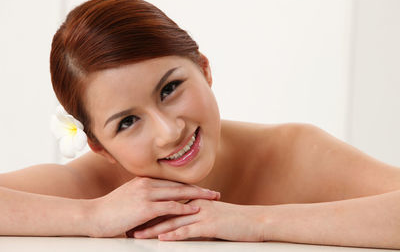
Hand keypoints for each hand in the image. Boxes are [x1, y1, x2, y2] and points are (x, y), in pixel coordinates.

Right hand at [87, 177, 219, 237]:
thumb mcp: (129, 197)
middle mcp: (148, 184)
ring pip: (178, 193)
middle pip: (180, 185)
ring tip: (212, 199)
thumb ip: (144, 196)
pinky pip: (170, 206)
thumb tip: (158, 202)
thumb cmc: (110, 209)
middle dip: (199, 189)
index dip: (189, 185)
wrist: (93, 215)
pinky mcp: (145, 207)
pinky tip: (195, 210)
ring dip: (198, 196)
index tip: (203, 188)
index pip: (173, 182)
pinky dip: (184, 208)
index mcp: (145, 181)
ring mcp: (146, 194)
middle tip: (215, 193)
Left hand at [132, 199, 265, 240]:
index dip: (151, 210)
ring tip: (138, 234)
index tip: (135, 215)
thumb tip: (181, 222)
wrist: (254, 221)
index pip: (168, 204)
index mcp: (194, 201)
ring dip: (154, 229)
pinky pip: (188, 231)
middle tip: (129, 224)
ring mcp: (202, 214)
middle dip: (147, 218)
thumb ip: (196, 216)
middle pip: (166, 211)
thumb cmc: (234, 220)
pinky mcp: (210, 225)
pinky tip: (162, 240)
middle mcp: (196, 205)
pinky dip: (173, 235)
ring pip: (173, 221)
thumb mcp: (212, 215)